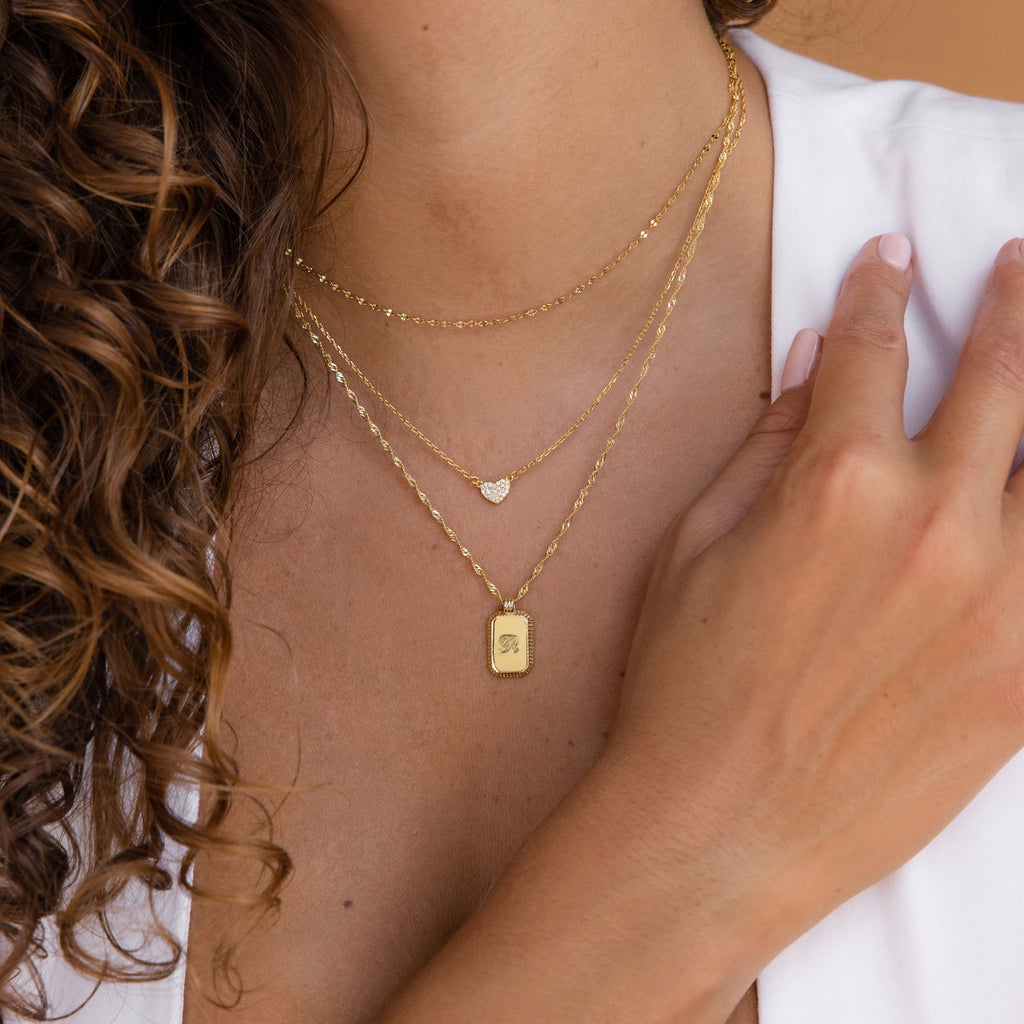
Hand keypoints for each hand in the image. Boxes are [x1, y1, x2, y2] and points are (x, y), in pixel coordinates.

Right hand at [610, 234, 1023, 988]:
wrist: (722, 828)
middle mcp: (936, 525)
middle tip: (1017, 262)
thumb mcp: (694, 546)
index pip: (867, 352)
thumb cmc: (684, 684)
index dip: (875, 292)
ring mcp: (1003, 602)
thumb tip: (809, 365)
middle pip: (1002, 378)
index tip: (888, 255)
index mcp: (835, 485)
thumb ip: (765, 444)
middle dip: (1011, 305)